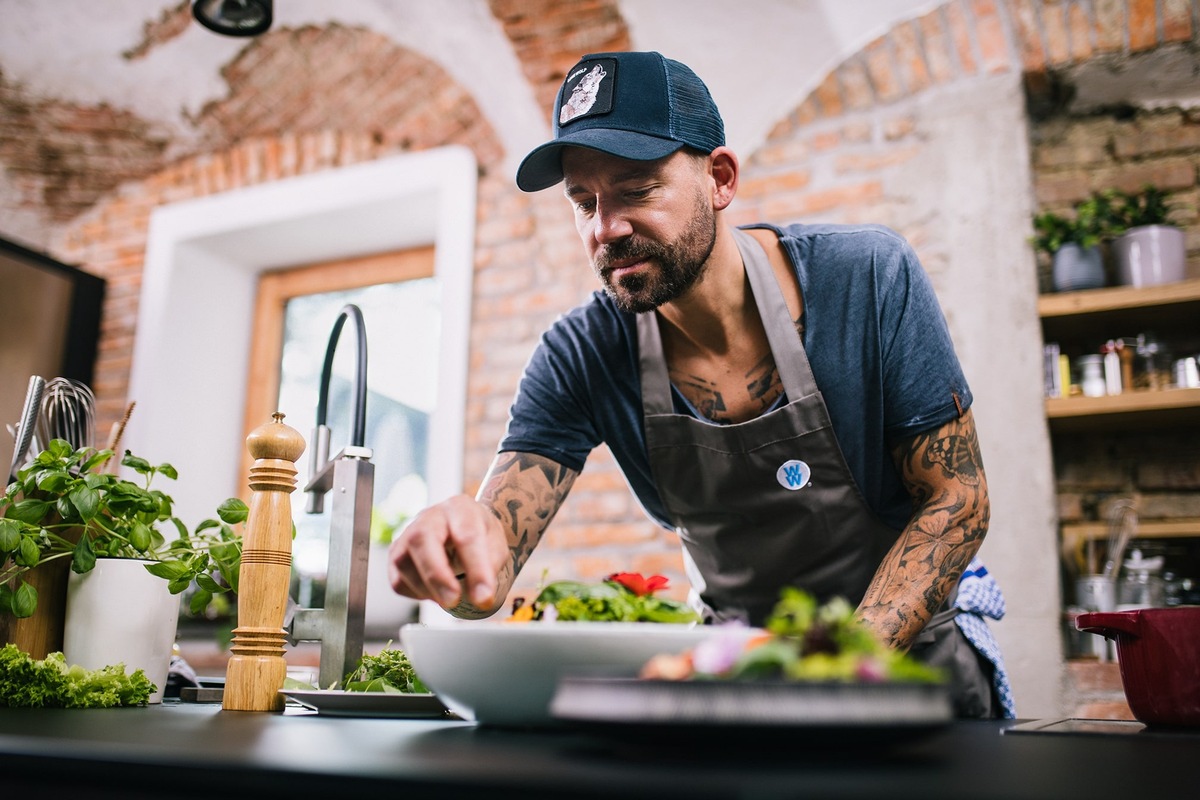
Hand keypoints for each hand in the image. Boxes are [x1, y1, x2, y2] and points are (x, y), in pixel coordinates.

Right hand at [387, 494, 508, 614]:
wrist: (460, 526)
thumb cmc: (479, 535)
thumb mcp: (497, 544)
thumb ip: (491, 566)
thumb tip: (481, 596)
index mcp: (460, 508)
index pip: (467, 536)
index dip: (476, 569)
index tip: (484, 597)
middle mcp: (429, 516)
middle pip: (422, 539)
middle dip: (436, 575)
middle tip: (452, 602)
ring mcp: (406, 534)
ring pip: (405, 563)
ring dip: (429, 589)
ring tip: (452, 596)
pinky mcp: (394, 554)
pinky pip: (399, 581)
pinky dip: (419, 594)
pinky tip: (436, 590)